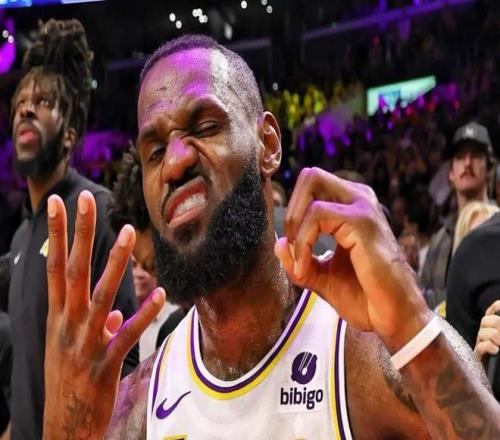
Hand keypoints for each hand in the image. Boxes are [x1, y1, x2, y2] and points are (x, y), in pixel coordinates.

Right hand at [43, 190, 165, 439]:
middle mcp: (67, 324)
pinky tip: (161, 295)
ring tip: (128, 231)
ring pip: (101, 294)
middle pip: (73, 270)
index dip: (56, 235)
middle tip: (85, 199)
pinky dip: (144, 314)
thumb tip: (115, 313)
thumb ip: (95, 325)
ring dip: (114, 262)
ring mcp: (84, 342)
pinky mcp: (104, 362)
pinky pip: (127, 333)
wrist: (63, 426)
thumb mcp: (72, 348)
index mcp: (57, 317)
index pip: (55, 267)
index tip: (57, 204)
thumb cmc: (70, 380)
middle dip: (78, 233)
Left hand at [274, 167, 429, 350]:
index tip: (294, 250)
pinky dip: (302, 241)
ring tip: (300, 261)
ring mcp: (362, 207)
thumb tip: (279, 242)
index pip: (310, 187)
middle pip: (310, 175)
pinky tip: (306, 266)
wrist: (393, 318)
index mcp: (350, 208)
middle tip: (293, 245)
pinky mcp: (362, 221)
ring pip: (311, 185)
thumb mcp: (321, 276)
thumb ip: (299, 259)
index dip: (293, 214)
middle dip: (291, 209)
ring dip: (295, 226)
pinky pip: (316, 214)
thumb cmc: (364, 296)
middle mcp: (358, 199)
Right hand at [474, 300, 499, 363]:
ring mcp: (480, 344)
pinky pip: (480, 346)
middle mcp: (485, 334)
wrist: (496, 377)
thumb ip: (498, 331)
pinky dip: (488, 346)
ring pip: (483, 332)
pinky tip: (496, 349)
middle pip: (486, 321)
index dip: (496, 307)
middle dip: (496, 322)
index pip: (491, 312)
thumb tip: (499, 330)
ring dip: (494, 335)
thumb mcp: (499, 340)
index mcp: (492, 328)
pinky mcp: (478, 356)